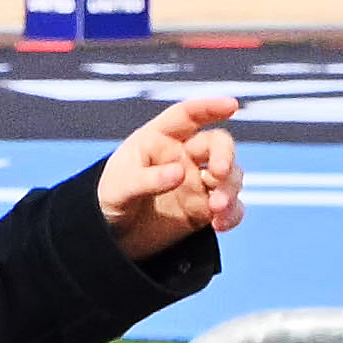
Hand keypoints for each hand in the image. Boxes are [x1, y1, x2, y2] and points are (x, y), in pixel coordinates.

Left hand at [98, 95, 242, 262]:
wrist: (113, 236)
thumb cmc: (111, 200)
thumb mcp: (119, 188)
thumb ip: (146, 179)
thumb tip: (180, 172)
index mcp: (158, 140)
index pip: (186, 116)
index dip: (208, 107)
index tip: (231, 105)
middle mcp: (184, 156)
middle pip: (217, 144)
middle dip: (225, 155)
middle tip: (220, 171)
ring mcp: (198, 182)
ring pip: (230, 175)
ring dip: (229, 189)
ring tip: (216, 208)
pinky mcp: (207, 208)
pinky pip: (231, 206)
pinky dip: (232, 213)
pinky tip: (220, 224)